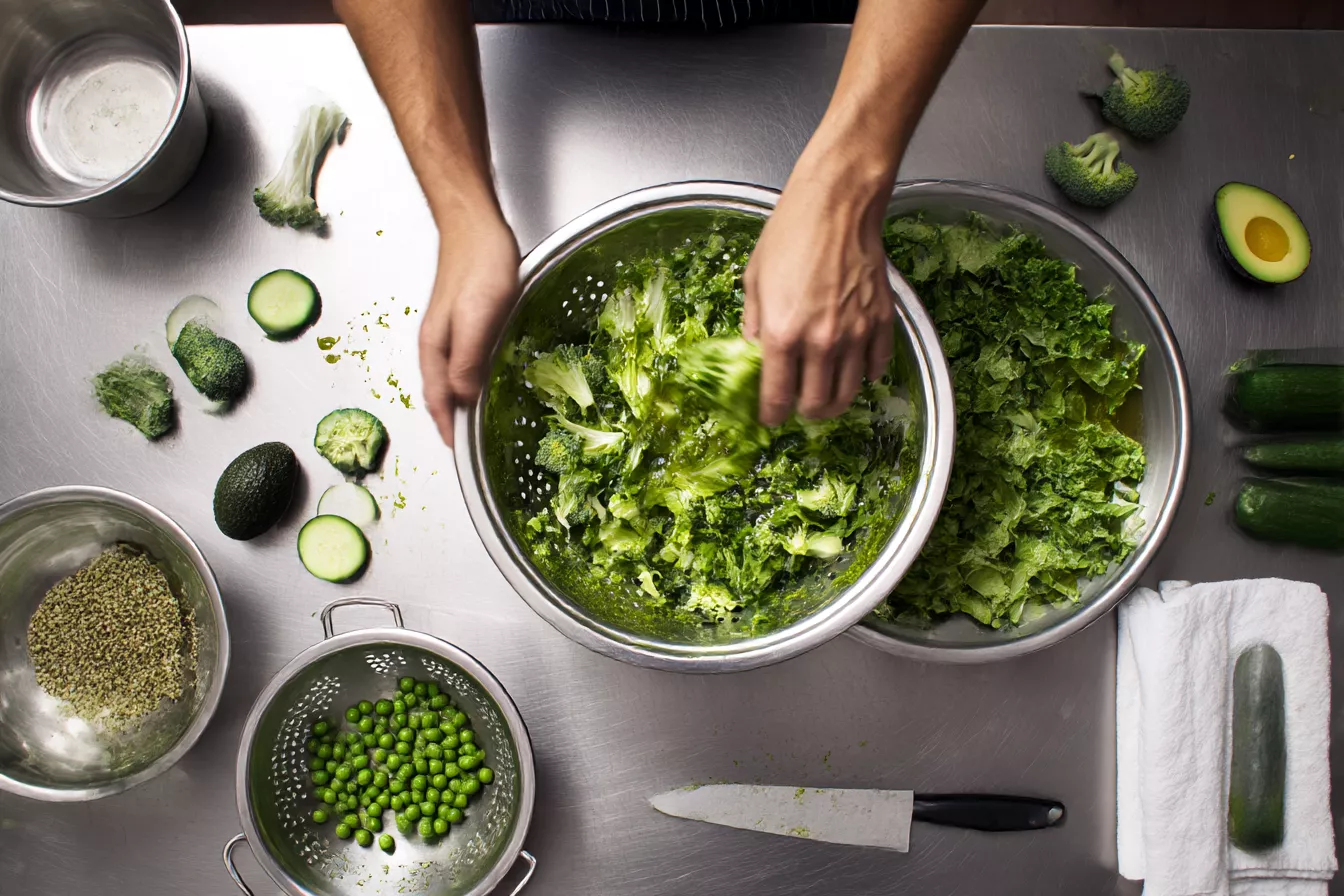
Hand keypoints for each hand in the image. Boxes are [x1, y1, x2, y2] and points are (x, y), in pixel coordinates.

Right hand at [419, 215, 519, 446]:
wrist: (475, 224)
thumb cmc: (478, 265)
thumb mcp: (476, 318)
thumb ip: (466, 360)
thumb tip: (465, 398)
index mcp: (434, 348)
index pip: (437, 400)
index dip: (449, 428)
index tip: (460, 452)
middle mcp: (436, 344)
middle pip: (440, 393)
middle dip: (453, 420)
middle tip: (473, 444)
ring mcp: (448, 331)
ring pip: (450, 378)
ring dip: (462, 401)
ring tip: (480, 421)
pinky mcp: (463, 320)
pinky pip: (463, 361)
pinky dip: (472, 379)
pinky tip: (487, 379)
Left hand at [744, 158, 895, 425]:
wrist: (836, 204)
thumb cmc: (790, 233)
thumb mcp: (755, 280)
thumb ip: (755, 324)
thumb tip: (756, 352)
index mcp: (784, 335)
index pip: (777, 398)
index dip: (771, 415)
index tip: (770, 417)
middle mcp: (821, 342)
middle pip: (818, 404)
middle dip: (804, 412)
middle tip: (798, 405)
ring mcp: (856, 334)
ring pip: (849, 394)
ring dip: (835, 401)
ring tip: (825, 395)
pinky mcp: (881, 321)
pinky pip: (877, 366)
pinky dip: (865, 375)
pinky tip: (854, 369)